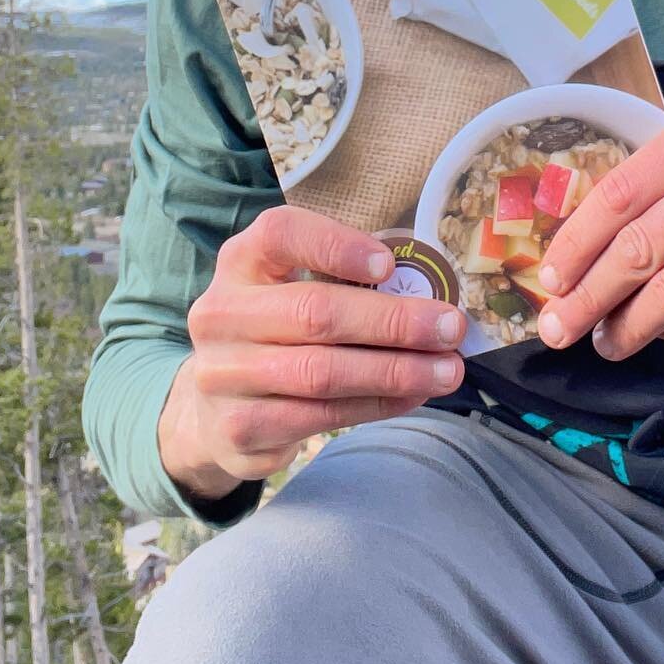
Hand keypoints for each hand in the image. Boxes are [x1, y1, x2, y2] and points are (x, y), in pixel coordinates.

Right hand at [158, 206, 465, 500]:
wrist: (213, 411)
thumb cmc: (277, 334)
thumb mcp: (291, 290)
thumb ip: (345, 283)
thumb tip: (429, 295)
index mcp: (240, 262)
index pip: (279, 234)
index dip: (336, 246)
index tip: (389, 266)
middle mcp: (221, 314)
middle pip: (314, 312)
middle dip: (394, 321)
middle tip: (450, 328)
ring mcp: (222, 375)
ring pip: (322, 372)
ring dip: (396, 371)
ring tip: (447, 370)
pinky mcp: (238, 429)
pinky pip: (321, 415)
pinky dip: (376, 405)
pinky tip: (412, 396)